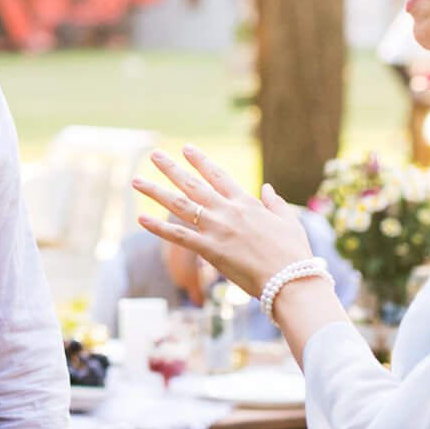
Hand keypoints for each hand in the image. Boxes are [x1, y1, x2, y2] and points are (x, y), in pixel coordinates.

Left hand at [133, 144, 309, 296]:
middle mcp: (227, 211)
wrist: (289, 279)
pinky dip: (158, 228)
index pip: (218, 175)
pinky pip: (178, 236)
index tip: (186, 148)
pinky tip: (141, 218)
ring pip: (180, 205)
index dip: (200, 161)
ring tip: (136, 181)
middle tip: (154, 155)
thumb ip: (275, 203)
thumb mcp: (289, 221)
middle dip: (171, 168)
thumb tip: (267, 188)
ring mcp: (216, 229)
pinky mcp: (210, 250)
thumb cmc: (293, 253)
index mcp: (246, 203)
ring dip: (156, 192)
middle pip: (193, 184)